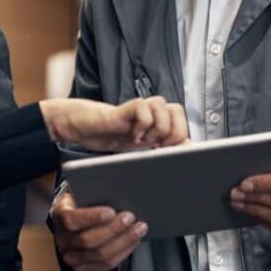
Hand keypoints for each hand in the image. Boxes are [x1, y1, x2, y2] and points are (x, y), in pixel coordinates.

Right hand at [39, 97, 187, 151]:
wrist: (84, 128)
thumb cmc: (111, 138)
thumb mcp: (138, 152)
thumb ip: (158, 154)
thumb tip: (182, 163)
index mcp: (158, 125)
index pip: (182, 122)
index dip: (185, 139)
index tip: (182, 158)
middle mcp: (152, 114)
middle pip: (178, 111)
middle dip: (174, 133)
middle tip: (159, 147)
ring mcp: (140, 109)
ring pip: (165, 107)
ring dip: (158, 128)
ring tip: (143, 141)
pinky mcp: (126, 108)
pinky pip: (144, 108)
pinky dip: (142, 124)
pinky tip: (132, 135)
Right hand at [51, 191, 145, 269]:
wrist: (73, 218)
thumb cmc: (82, 200)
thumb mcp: (81, 190)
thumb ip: (92, 189)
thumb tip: (115, 184)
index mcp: (59, 216)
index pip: (71, 220)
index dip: (92, 217)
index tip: (111, 211)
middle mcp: (63, 239)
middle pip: (88, 240)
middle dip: (114, 229)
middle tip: (130, 218)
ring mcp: (72, 256)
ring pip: (100, 255)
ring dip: (124, 241)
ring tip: (139, 229)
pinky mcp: (84, 268)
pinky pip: (106, 265)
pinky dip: (123, 252)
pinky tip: (133, 241)